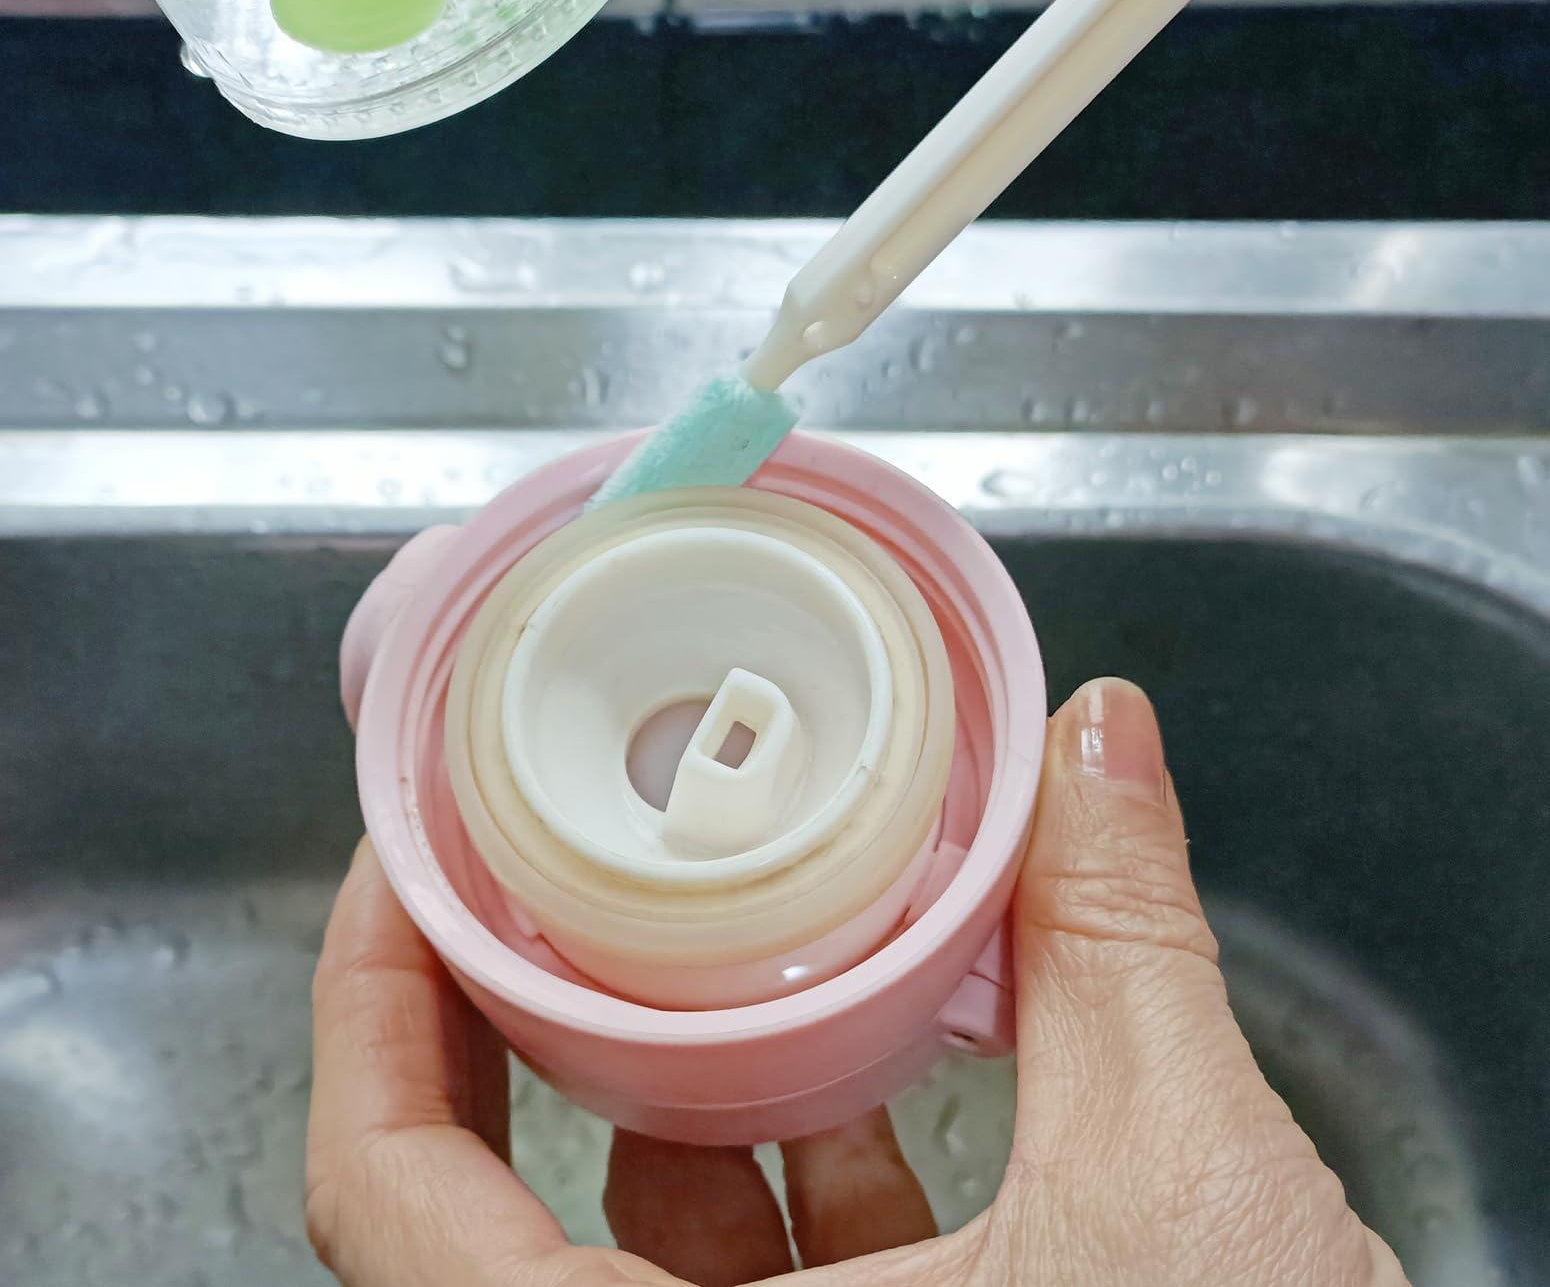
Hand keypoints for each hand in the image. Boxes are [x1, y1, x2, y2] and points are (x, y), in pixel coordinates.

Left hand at [307, 678, 1411, 1285]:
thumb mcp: (1179, 1192)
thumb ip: (1118, 942)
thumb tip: (1101, 741)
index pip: (393, 1205)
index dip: (371, 1010)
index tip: (405, 865)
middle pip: (470, 1216)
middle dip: (494, 1021)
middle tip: (515, 870)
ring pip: (616, 1260)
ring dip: (653, 1097)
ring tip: (686, 950)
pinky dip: (771, 1186)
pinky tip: (849, 1096)